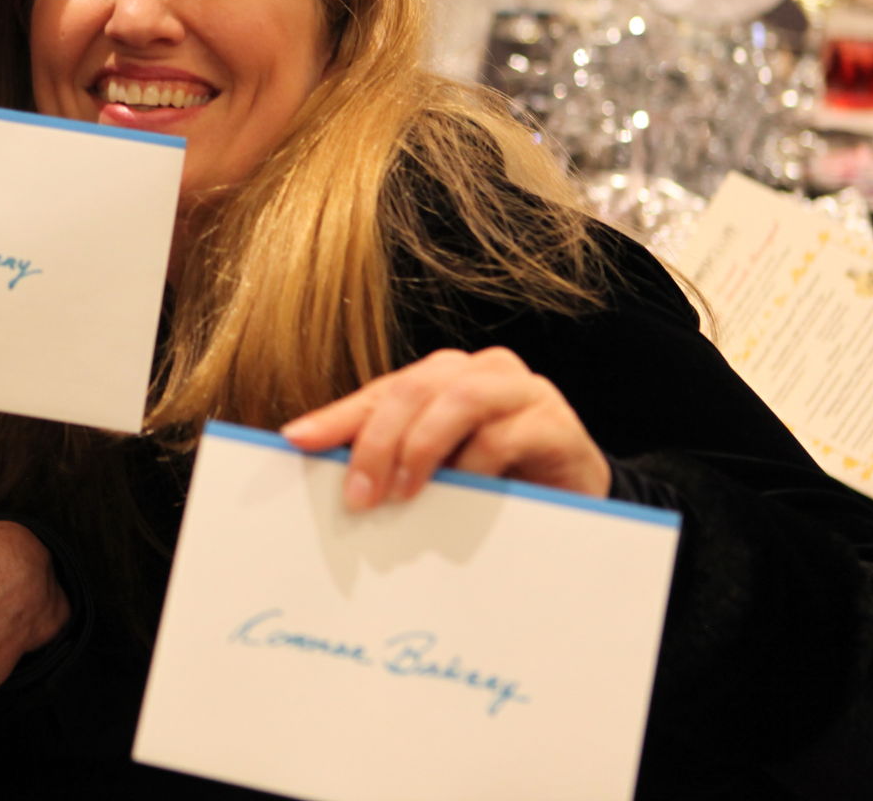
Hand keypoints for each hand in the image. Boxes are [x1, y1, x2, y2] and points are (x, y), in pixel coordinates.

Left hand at [279, 347, 609, 506]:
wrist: (575, 500)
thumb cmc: (496, 483)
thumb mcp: (436, 472)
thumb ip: (393, 465)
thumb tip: (329, 480)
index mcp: (439, 378)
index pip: (379, 393)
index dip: (337, 416)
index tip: (297, 440)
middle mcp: (477, 371)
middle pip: (414, 390)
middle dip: (377, 441)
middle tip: (359, 495)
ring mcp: (520, 390)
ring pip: (459, 398)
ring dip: (422, 447)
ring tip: (402, 493)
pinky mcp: (555, 422)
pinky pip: (507, 435)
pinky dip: (477, 465)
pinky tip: (465, 493)